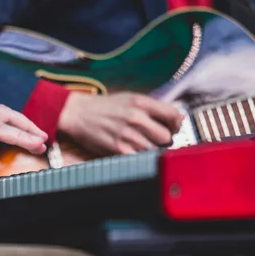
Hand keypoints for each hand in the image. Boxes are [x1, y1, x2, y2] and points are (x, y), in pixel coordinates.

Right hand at [58, 92, 184, 154]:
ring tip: (139, 144)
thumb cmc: (103, 107)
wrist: (77, 114)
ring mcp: (128, 134)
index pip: (173, 115)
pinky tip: (132, 151)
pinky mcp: (119, 149)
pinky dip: (138, 156)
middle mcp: (136, 117)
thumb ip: (152, 107)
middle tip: (154, 138)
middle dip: (163, 139)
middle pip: (166, 136)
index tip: (171, 127)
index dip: (176, 124)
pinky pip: (140, 157)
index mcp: (141, 102)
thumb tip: (177, 118)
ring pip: (154, 149)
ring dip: (149, 149)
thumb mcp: (129, 98)